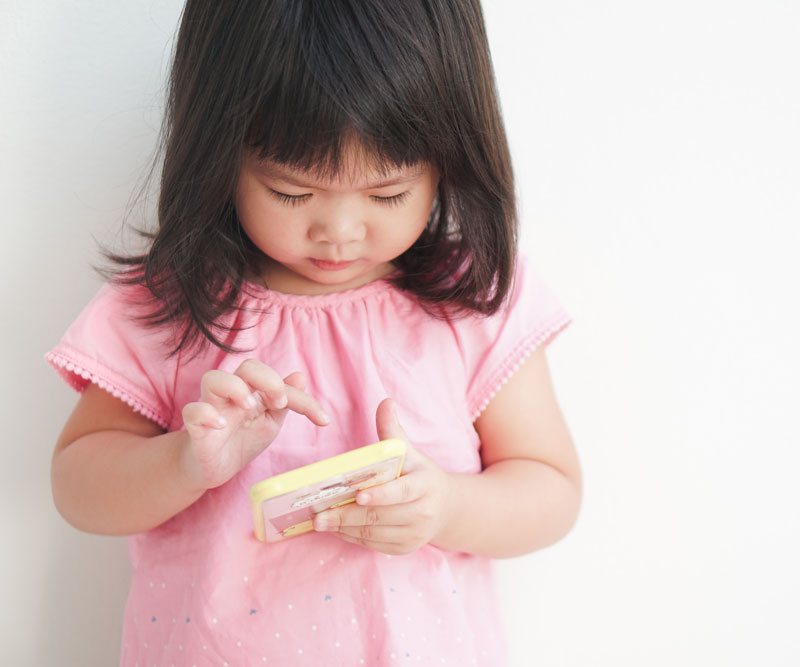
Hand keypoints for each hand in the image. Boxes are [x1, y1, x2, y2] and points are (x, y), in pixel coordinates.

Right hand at [180, 360, 328, 490]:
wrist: (213, 468)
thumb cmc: (242, 439)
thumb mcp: (270, 421)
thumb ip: (285, 400)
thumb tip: (300, 375)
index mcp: (255, 391)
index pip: (278, 380)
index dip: (303, 398)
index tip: (323, 420)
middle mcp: (233, 394)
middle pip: (247, 366)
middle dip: (268, 379)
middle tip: (279, 403)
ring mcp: (212, 408)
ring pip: (213, 379)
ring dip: (235, 388)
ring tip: (249, 407)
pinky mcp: (195, 428)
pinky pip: (192, 411)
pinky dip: (205, 414)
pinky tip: (220, 425)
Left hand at [313, 398, 452, 554]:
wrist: (445, 508)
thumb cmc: (419, 474)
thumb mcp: (410, 452)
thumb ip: (392, 430)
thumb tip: (386, 402)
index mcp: (426, 485)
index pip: (403, 492)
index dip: (381, 495)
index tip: (358, 495)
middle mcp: (424, 513)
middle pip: (381, 516)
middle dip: (347, 516)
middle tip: (319, 514)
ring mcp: (415, 534)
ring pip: (374, 533)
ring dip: (344, 528)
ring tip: (320, 521)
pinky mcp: (405, 548)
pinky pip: (374, 545)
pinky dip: (352, 538)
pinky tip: (335, 529)